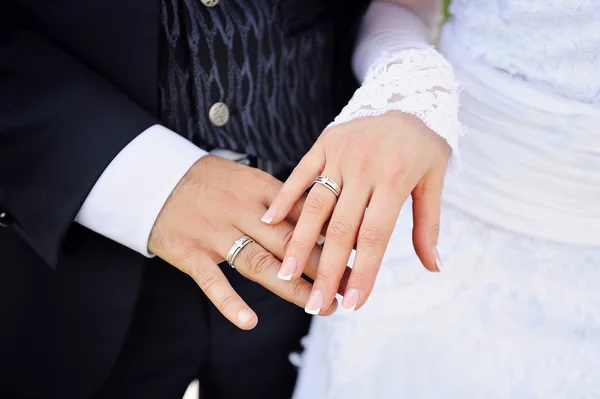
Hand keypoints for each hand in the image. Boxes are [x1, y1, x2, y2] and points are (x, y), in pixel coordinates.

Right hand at [149, 156, 346, 329]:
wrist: (157, 178)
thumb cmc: (213, 183)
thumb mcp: (250, 181)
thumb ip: (282, 202)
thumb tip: (323, 220)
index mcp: (260, 189)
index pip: (302, 215)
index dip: (331, 235)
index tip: (358, 252)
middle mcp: (241, 210)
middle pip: (288, 241)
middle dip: (322, 265)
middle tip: (348, 285)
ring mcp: (214, 232)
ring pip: (258, 262)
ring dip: (291, 287)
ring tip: (319, 305)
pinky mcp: (190, 252)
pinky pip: (211, 280)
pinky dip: (229, 301)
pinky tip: (249, 321)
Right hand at [262, 112, 449, 313]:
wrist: (408, 94)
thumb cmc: (423, 145)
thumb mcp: (434, 181)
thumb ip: (428, 225)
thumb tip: (433, 267)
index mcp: (396, 179)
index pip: (376, 236)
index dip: (363, 272)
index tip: (353, 303)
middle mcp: (365, 168)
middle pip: (342, 228)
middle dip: (327, 269)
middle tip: (314, 303)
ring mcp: (341, 154)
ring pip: (316, 204)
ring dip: (299, 241)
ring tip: (286, 273)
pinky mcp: (325, 143)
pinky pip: (301, 172)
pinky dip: (285, 196)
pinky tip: (270, 221)